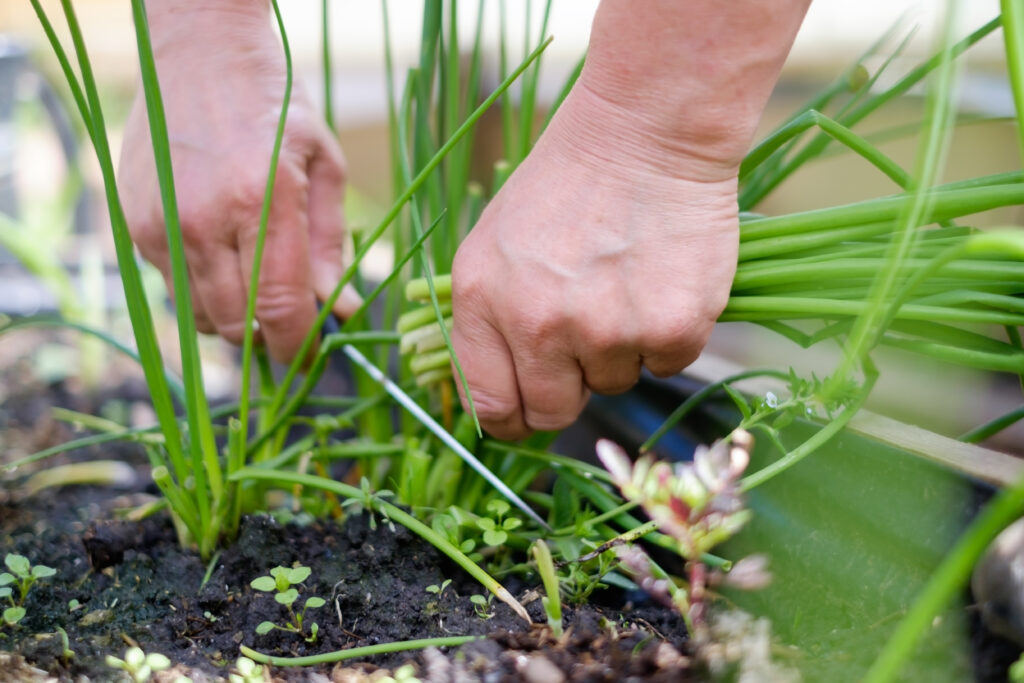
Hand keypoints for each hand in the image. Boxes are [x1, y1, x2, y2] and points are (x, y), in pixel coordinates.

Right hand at [118, 2, 357, 363]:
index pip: (281, 310)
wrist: (197, 51)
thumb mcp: (322, 165)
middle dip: (268, 336)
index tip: (312, 355)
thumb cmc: (275, 103)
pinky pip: (173, 287)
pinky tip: (221, 250)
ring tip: (257, 281)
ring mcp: (161, 224)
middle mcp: (202, 220)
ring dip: (233, 318)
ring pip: (200, 316)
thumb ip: (330, 246)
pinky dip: (202, 288)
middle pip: (236, 325)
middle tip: (290, 322)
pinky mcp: (134, 224)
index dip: (299, 347)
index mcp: (261, 201)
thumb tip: (343, 312)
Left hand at [451, 86, 739, 439]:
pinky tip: (660, 278)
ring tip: (625, 280)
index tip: (529, 414)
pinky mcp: (670, 328)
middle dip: (570, 390)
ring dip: (621, 348)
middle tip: (587, 344)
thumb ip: (488, 322)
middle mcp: (537, 323)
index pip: (491, 404)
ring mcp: (605, 330)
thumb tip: (497, 399)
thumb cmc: (569, 185)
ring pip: (614, 383)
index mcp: (483, 301)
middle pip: (552, 412)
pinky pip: (667, 364)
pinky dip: (668, 333)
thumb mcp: (495, 245)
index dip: (513, 418)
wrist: (647, 132)